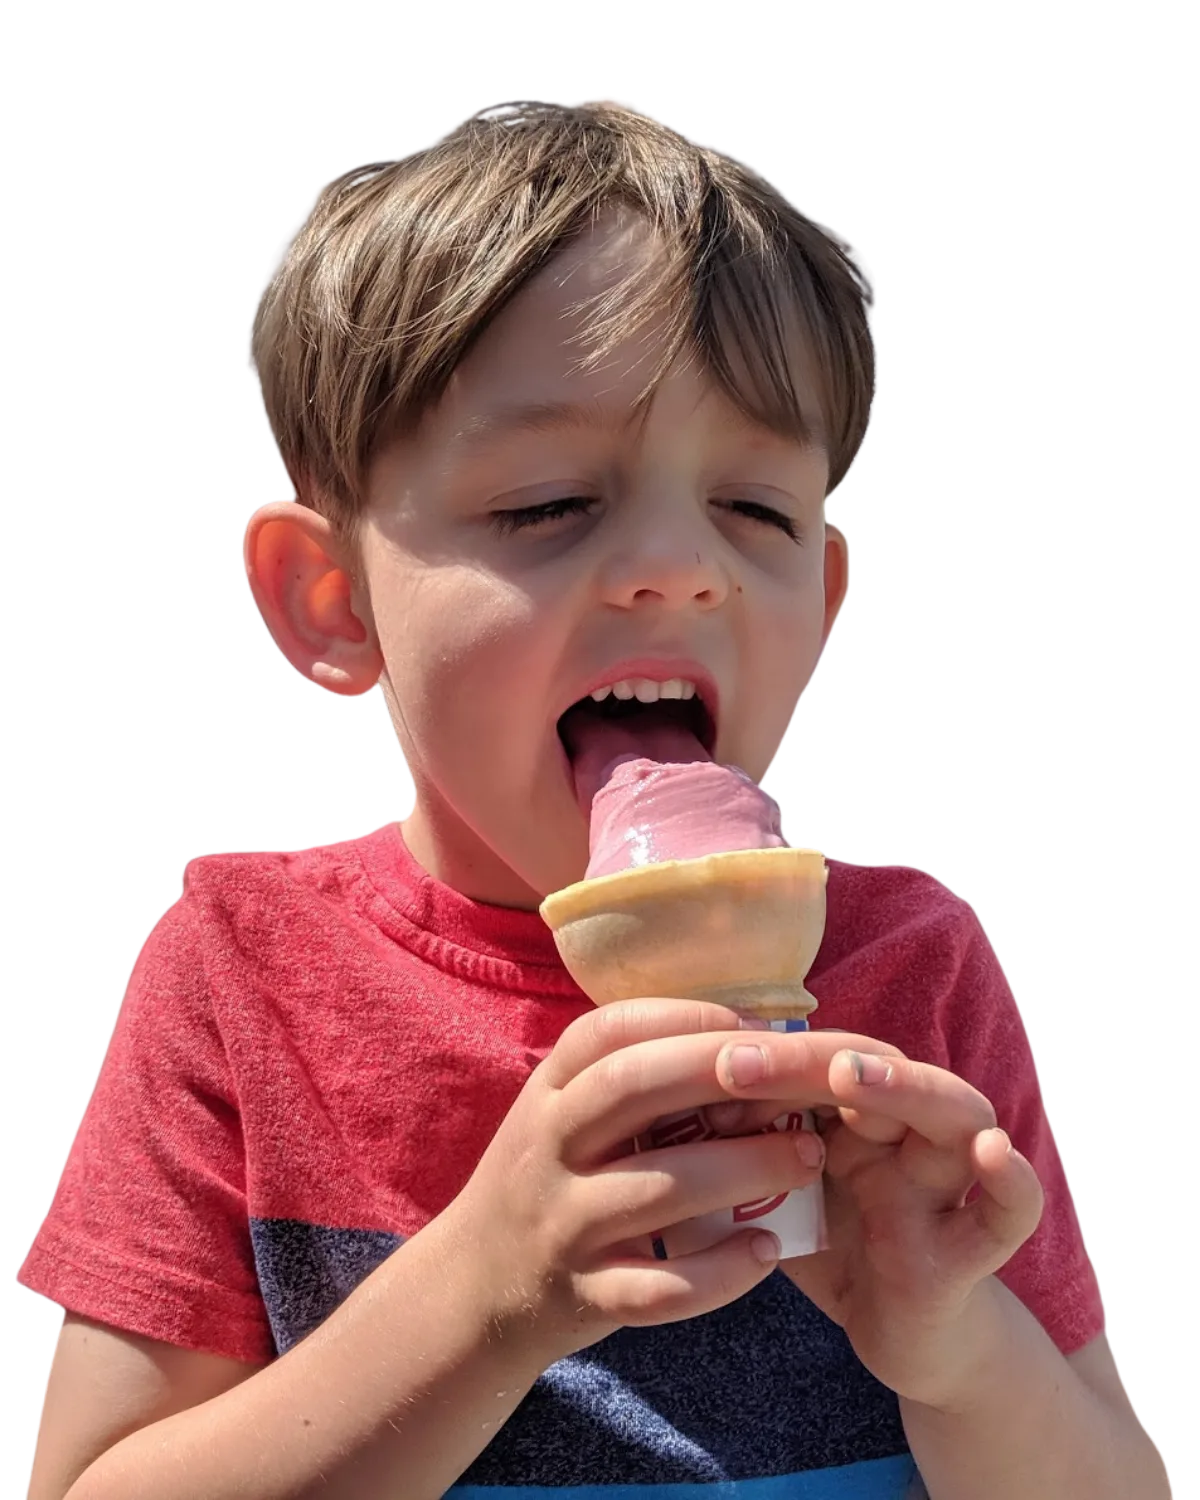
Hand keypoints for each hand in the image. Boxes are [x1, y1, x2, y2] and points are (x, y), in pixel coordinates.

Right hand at [445, 999, 825, 1362]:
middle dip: (721, 1074)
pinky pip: (660, 1288)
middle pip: (632, 1089)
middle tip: (799, 1080)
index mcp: (550, 1091)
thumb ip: (636, 1081)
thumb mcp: (568, 1114)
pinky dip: (720, 1273)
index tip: (751, 1024)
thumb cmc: (551, 1177)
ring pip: (658, 1188)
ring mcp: (564, 1224)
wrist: (477, 1283)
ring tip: (808, 1157)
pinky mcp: (585, 1295)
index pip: (610, 1031)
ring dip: (743, 1169)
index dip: (683, 1018)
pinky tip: (767, 1252)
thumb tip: (748, 1039)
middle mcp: (549, 1147)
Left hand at [700, 1031, 1045, 1408]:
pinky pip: (1008, 1211)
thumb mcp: (774, 1195)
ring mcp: (943, 1181)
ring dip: (905, 1086)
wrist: (903, 1333)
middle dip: (802, 1061)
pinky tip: (990, 1154)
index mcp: (850, 1110)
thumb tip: (655, 1112)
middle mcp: (902, 1128)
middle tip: (738, 1059)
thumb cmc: (834, 1244)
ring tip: (854, 1074)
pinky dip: (1009, 1182)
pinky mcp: (973, 1246)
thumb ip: (736, 1154)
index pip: (805, 1060)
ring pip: (949, 1113)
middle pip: (867, 1070)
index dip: (751, 1057)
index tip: (690, 1056)